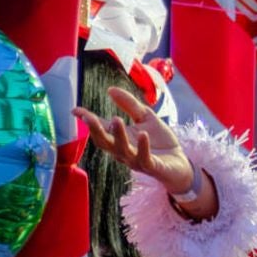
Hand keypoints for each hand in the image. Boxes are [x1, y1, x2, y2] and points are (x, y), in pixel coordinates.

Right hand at [76, 88, 195, 196]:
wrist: (180, 163)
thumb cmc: (160, 141)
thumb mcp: (145, 117)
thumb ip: (129, 104)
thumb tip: (110, 89)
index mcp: (120, 139)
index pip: (101, 129)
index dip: (88, 120)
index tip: (75, 110)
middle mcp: (124, 151)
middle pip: (105, 143)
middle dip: (96, 130)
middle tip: (88, 118)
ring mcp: (136, 160)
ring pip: (122, 150)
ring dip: (118, 136)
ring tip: (116, 120)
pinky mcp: (152, 167)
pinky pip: (144, 158)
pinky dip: (142, 147)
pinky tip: (143, 134)